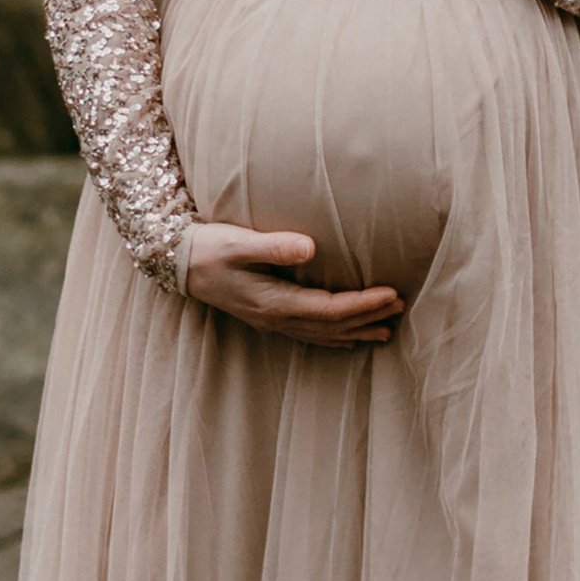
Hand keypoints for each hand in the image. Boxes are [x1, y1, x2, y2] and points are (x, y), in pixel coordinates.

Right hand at [182, 221, 404, 345]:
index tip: (391, 294)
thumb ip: (274, 246)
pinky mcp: (268, 317)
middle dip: (368, 317)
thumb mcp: (239, 242)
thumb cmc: (209, 248)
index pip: (329, 309)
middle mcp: (276, 318)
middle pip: (333, 325)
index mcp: (274, 302)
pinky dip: (334, 337)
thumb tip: (310, 248)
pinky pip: (309, 335)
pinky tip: (347, 338)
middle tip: (401, 306)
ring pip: (323, 334)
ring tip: (386, 330)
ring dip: (356, 331)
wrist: (178, 264)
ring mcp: (272, 322)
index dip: (363, 304)